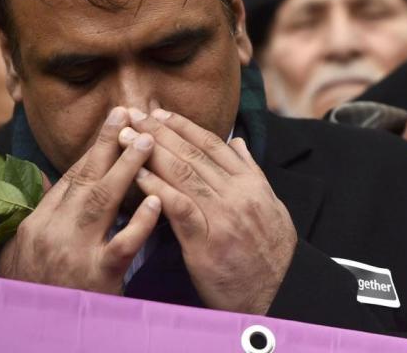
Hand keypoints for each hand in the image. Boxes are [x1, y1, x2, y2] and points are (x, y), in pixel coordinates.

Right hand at [0, 107, 162, 292]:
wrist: (31, 336)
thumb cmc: (34, 291)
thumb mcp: (24, 252)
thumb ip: (42, 214)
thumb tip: (48, 179)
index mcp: (37, 223)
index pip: (71, 177)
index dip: (95, 148)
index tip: (115, 122)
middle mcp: (52, 233)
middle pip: (85, 178)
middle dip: (109, 143)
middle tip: (131, 114)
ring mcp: (74, 253)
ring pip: (102, 202)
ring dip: (127, 168)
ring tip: (149, 142)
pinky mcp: (96, 277)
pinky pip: (121, 244)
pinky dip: (138, 221)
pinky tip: (156, 200)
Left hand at [125, 108, 296, 314]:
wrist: (280, 293)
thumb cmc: (271, 254)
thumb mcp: (270, 205)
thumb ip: (251, 172)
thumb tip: (237, 143)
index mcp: (251, 183)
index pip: (213, 144)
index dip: (184, 126)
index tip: (161, 113)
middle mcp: (238, 194)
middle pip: (193, 154)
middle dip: (160, 131)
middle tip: (135, 114)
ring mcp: (223, 216)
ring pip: (184, 174)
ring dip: (151, 152)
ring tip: (127, 136)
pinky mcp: (207, 242)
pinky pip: (179, 207)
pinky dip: (157, 187)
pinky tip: (138, 174)